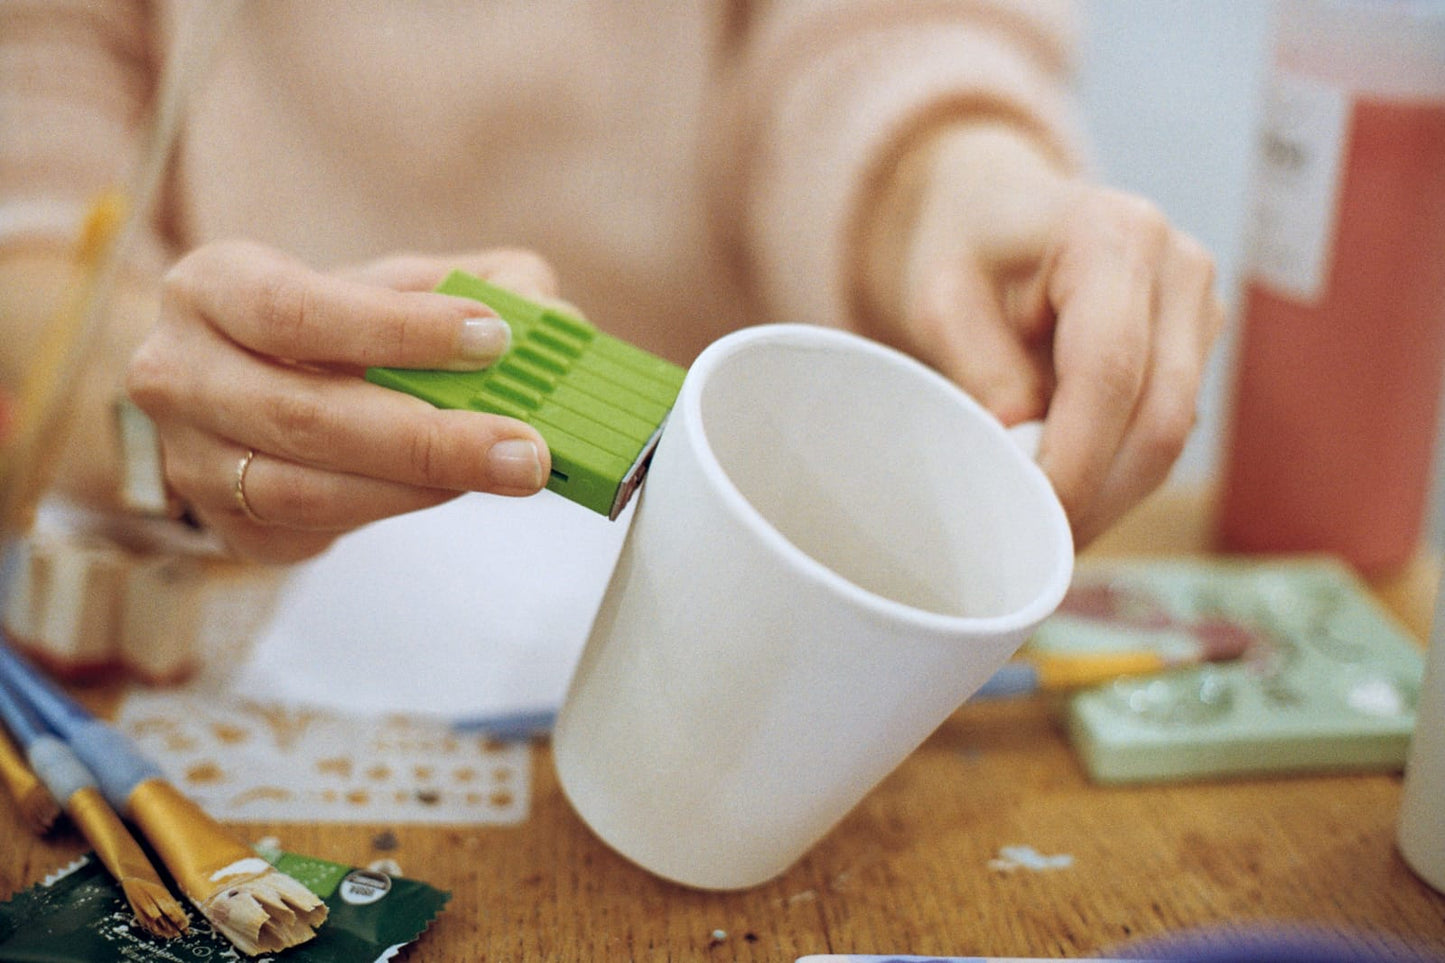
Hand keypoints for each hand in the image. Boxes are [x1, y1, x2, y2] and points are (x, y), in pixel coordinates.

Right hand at [126, 241, 557, 561]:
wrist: (254, 385)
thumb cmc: (338, 324)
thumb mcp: (399, 283)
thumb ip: (480, 284)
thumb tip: (553, 319)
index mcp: (212, 287)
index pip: (295, 312)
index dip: (397, 330)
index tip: (495, 339)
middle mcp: (177, 374)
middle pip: (305, 417)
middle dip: (430, 438)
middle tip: (527, 449)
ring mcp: (192, 461)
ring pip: (306, 489)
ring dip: (419, 485)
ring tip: (505, 470)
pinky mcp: (228, 526)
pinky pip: (316, 529)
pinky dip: (393, 509)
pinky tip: (448, 487)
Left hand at [861, 123, 1224, 545]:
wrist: (999, 207)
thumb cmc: (966, 247)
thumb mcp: (944, 297)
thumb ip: (981, 367)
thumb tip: (1018, 454)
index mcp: (1115, 234)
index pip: (1110, 372)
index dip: (1075, 459)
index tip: (1029, 519)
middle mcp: (1179, 266)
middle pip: (1161, 416)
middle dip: (1098, 496)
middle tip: (1034, 552)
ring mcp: (1200, 306)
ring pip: (1174, 435)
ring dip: (1112, 496)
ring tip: (1043, 535)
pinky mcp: (1197, 346)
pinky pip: (1170, 430)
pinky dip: (1119, 476)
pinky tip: (1069, 500)